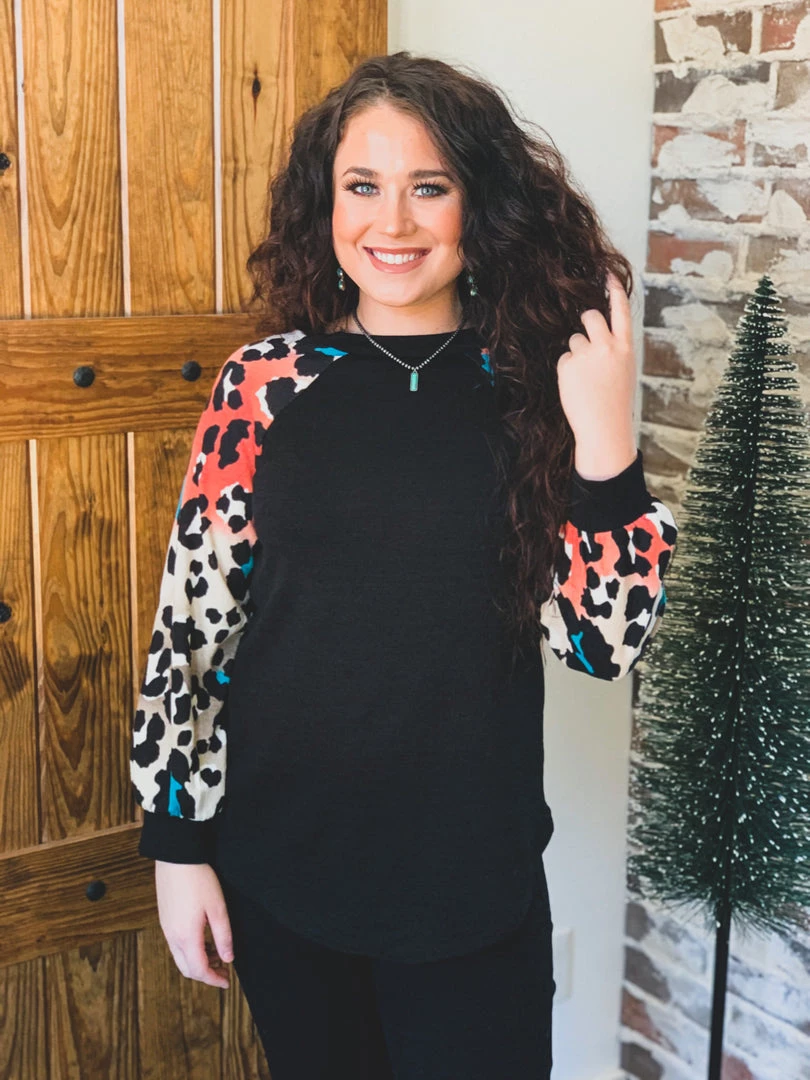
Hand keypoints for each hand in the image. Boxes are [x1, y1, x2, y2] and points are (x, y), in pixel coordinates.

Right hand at [155, 861, 233, 988]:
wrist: (176, 857)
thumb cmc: (198, 879)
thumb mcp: (218, 908)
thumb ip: (223, 936)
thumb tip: (228, 958)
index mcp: (186, 936)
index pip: (199, 970)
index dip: (214, 979)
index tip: (227, 982)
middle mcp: (172, 936)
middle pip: (187, 968)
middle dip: (206, 973)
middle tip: (224, 969)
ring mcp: (166, 928)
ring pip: (181, 957)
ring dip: (199, 961)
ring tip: (217, 953)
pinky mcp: (165, 918)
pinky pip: (176, 944)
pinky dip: (191, 950)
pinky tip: (204, 939)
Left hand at [557, 270, 637, 479]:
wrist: (604, 428)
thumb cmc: (614, 403)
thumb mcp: (623, 372)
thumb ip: (613, 351)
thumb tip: (594, 336)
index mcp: (625, 348)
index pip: (621, 312)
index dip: (614, 291)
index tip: (608, 274)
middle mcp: (607, 346)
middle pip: (591, 316)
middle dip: (586, 321)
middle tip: (588, 340)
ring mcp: (586, 355)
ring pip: (575, 339)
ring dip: (577, 353)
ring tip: (586, 377)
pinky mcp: (568, 365)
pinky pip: (564, 358)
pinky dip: (567, 370)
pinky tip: (576, 385)